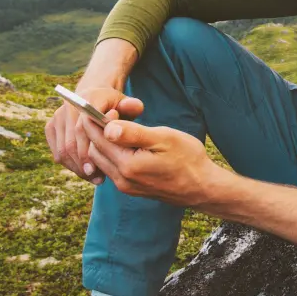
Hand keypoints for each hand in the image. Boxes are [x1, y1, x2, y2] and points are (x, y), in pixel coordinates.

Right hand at [45, 87, 142, 182]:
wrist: (95, 98)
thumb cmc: (115, 106)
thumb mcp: (127, 104)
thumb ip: (133, 106)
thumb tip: (134, 107)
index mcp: (87, 99)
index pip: (82, 128)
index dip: (87, 151)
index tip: (96, 169)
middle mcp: (68, 107)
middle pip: (70, 143)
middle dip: (83, 165)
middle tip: (97, 179)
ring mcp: (57, 117)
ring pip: (62, 150)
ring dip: (77, 168)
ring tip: (94, 178)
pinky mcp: (51, 127)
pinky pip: (57, 152)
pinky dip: (70, 165)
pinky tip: (85, 172)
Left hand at [80, 106, 217, 207]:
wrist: (202, 187)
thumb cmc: (187, 158)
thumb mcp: (164, 138)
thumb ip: (133, 133)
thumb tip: (107, 127)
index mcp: (128, 165)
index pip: (97, 138)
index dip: (96, 120)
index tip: (109, 107)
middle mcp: (121, 179)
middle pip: (94, 149)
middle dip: (97, 131)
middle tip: (115, 115)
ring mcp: (125, 186)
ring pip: (101, 159)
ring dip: (104, 143)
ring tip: (122, 128)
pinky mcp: (130, 188)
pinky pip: (111, 168)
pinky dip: (112, 153)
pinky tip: (128, 144)